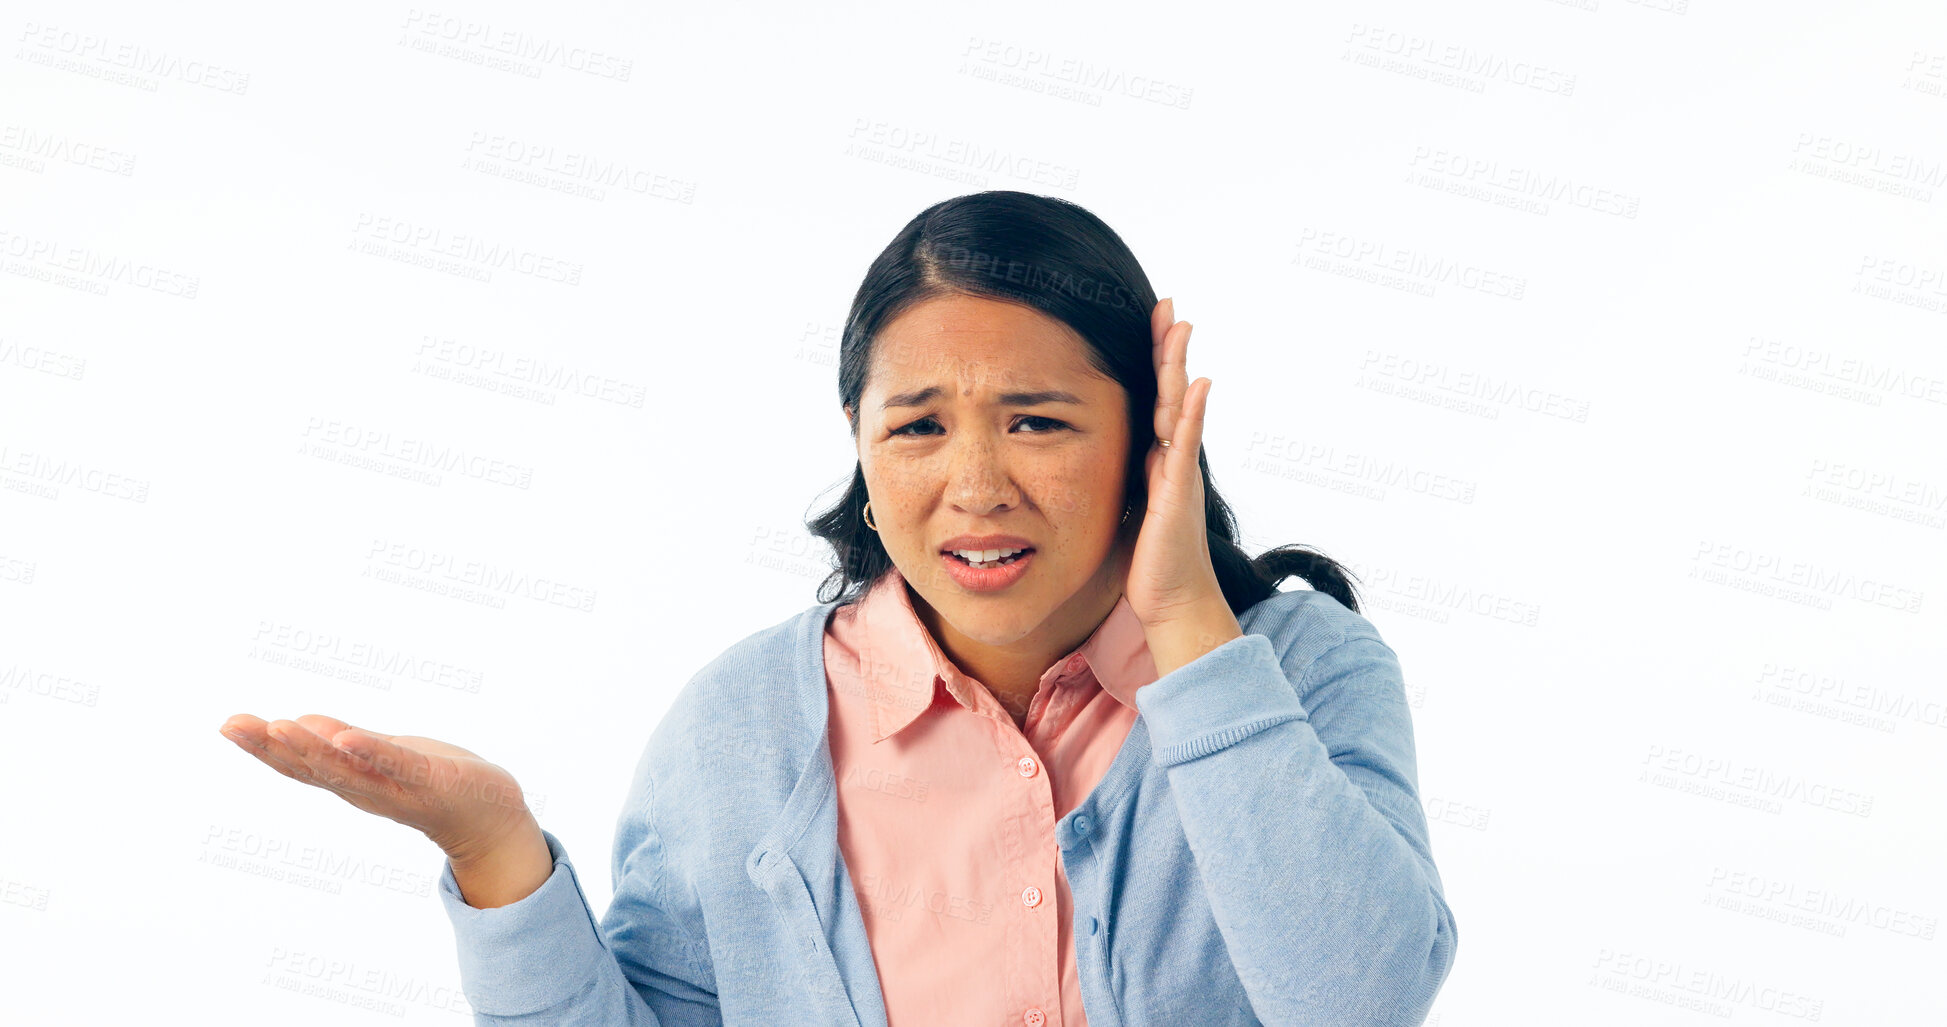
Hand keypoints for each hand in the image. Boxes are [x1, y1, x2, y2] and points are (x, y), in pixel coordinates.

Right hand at [217, 713, 534, 865]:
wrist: (490, 815)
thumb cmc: (433, 781)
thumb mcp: (381, 757)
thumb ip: (343, 743)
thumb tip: (297, 723)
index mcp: (352, 781)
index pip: (299, 765)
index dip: (262, 748)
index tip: (228, 725)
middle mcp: (366, 789)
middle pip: (312, 768)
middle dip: (272, 747)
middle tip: (233, 725)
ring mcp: (397, 787)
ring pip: (348, 769)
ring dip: (312, 748)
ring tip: (280, 726)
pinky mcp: (432, 779)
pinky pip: (397, 764)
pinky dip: (371, 752)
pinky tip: (345, 738)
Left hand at [1125, 298, 1243, 675]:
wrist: (1172, 604)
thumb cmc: (1148, 564)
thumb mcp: (1124, 509)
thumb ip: (1119, 480)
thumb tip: (1098, 459)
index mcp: (1155, 461)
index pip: (1153, 399)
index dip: (1152, 363)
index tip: (1151, 324)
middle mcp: (1171, 459)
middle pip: (1170, 392)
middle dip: (1168, 349)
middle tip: (1169, 306)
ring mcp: (1179, 473)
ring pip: (1178, 409)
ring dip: (1179, 366)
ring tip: (1181, 326)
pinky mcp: (1178, 493)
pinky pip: (1183, 446)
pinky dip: (1190, 414)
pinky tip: (1197, 384)